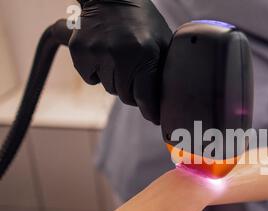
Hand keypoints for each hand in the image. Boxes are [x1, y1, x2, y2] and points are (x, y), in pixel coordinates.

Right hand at [70, 0, 171, 123]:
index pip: (146, 97)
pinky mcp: (80, 52)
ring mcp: (98, 53)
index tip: (154, 118)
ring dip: (116, 80)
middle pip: (126, 97)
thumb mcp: (163, 41)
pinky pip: (90, 79)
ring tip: (121, 59)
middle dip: (133, 91)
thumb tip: (174, 101)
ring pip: (109, 88)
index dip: (151, 111)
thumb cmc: (143, 22)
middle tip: (136, 75)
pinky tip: (104, 55)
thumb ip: (166, 69)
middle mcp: (121, 55)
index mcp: (145, 54)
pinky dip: (97, 73)